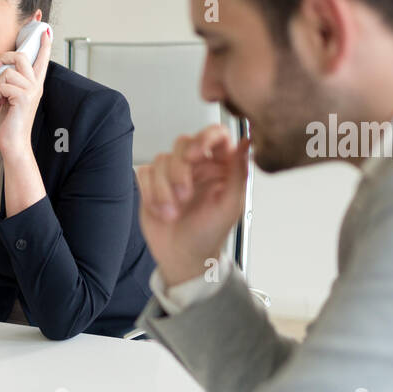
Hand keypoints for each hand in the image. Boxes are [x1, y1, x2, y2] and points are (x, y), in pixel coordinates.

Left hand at [0, 24, 52, 156]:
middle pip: (21, 56)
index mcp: (35, 84)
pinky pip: (2, 86)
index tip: (45, 31)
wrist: (13, 142)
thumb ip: (11, 81)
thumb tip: (1, 67)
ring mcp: (31, 91)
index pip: (42, 59)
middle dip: (3, 58)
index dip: (44, 43)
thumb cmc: (10, 121)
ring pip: (8, 72)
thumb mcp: (10, 97)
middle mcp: (36, 85)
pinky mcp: (23, 98)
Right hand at [137, 126, 249, 286]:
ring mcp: (173, 173)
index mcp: (220, 166)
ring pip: (162, 160)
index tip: (196, 155)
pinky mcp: (152, 184)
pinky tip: (161, 210)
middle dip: (180, 171)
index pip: (216, 135)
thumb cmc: (209, 234)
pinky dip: (151, 194)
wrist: (183, 257)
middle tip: (184, 195)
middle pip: (183, 144)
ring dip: (164, 189)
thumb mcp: (230, 206)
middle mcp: (196, 165)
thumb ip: (239, 173)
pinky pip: (145, 174)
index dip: (205, 137)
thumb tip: (247, 142)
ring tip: (173, 212)